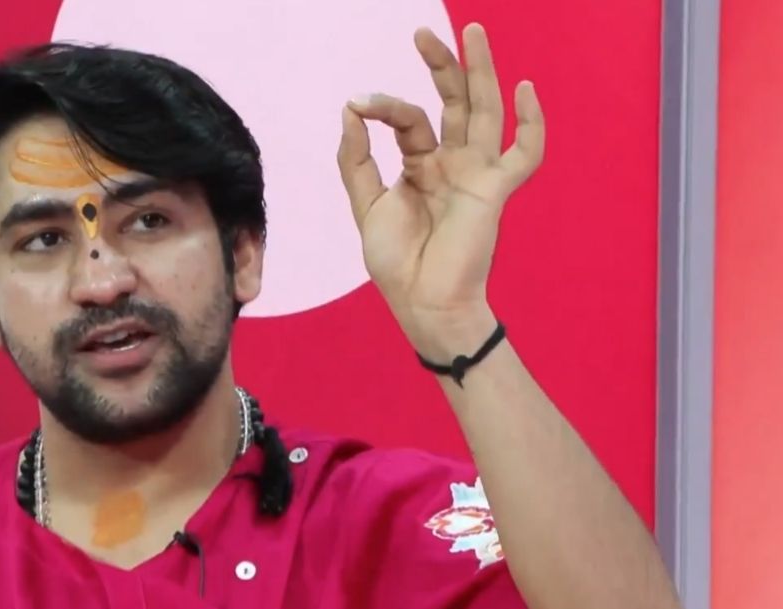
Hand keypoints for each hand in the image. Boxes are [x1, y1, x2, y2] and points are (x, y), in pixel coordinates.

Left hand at [337, 23, 544, 358]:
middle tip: (423, 33)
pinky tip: (526, 89)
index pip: (409, 120)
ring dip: (481, 73)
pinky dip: (531, 123)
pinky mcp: (495, 191)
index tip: (357, 104)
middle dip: (442, 66)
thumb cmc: (397, 263)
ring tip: (473, 32)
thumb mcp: (366, 205)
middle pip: (454, 102)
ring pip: (485, 112)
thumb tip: (350, 110)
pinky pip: (524, 153)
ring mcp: (476, 174)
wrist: (422, 303)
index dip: (383, 106)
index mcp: (423, 167)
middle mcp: (452, 163)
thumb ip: (357, 159)